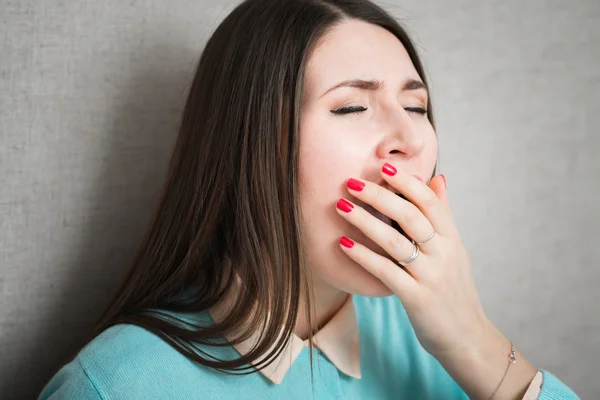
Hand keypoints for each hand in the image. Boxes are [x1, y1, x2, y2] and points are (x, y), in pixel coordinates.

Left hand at [335, 161, 491, 359]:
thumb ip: (444, 214)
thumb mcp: (455, 249)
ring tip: (341, 206)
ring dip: (365, 221)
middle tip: (351, 182)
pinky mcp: (417, 299)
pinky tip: (344, 244)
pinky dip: (363, 256)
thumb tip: (438, 178)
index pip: (430, 202)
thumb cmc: (453, 289)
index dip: (406, 182)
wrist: (467, 336)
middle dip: (379, 195)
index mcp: (451, 239)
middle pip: (411, 216)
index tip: (383, 166)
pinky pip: (386, 272)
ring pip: (395, 241)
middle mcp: (444, 254)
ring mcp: (431, 277)